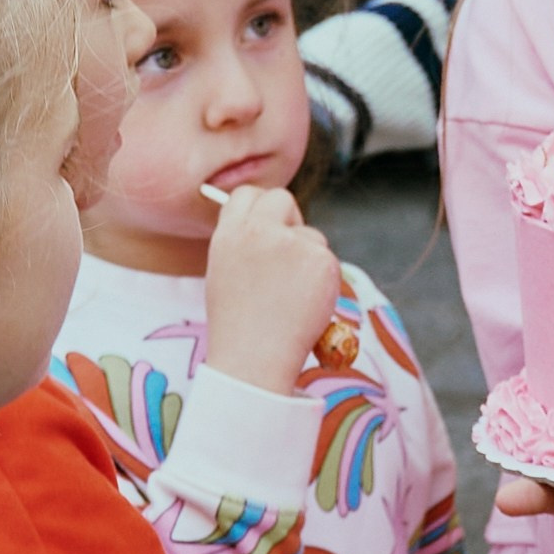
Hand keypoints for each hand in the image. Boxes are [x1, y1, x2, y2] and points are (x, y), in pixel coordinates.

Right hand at [202, 187, 344, 394]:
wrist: (254, 359)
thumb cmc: (238, 325)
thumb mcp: (225, 272)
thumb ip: (245, 243)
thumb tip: (271, 224)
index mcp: (229, 234)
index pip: (247, 194)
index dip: (260, 206)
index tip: (269, 222)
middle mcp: (258, 231)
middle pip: (282, 199)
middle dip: (290, 218)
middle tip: (291, 247)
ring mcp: (291, 244)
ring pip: (311, 235)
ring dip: (308, 257)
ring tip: (290, 296)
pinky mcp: (321, 260)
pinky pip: (328, 260)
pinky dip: (323, 280)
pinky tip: (306, 304)